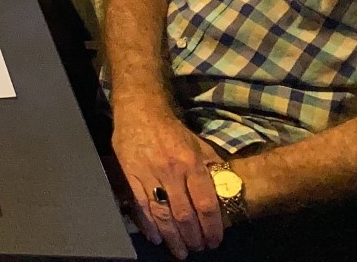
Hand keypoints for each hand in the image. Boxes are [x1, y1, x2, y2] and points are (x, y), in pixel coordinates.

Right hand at [112, 109, 224, 258]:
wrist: (139, 109)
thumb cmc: (171, 129)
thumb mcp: (198, 143)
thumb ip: (211, 167)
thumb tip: (227, 188)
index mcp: (191, 162)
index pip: (205, 204)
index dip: (211, 228)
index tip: (214, 241)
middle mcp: (170, 170)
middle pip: (184, 214)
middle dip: (193, 237)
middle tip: (197, 249)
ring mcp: (147, 173)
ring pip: (161, 214)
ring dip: (172, 237)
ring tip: (180, 251)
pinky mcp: (129, 174)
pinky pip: (140, 205)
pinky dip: (148, 225)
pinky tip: (156, 237)